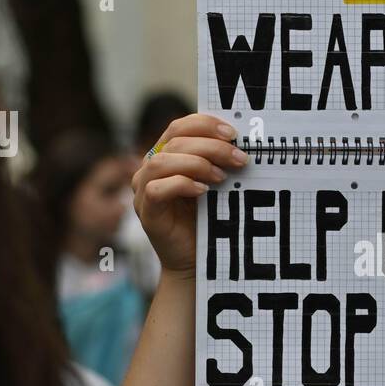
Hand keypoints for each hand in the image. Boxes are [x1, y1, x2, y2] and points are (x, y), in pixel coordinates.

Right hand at [131, 114, 247, 276]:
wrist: (196, 261)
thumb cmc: (207, 220)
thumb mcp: (215, 185)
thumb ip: (219, 163)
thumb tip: (241, 144)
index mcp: (167, 156)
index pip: (179, 127)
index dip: (205, 125)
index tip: (234, 134)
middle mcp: (150, 169)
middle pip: (174, 141)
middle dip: (211, 146)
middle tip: (239, 159)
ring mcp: (143, 190)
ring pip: (162, 161)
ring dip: (197, 164)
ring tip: (221, 177)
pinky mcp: (146, 212)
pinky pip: (156, 189)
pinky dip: (182, 184)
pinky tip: (203, 191)